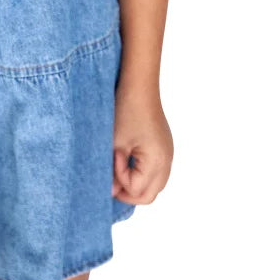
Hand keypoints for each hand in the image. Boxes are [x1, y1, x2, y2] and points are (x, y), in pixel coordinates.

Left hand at [112, 84, 173, 204]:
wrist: (139, 85)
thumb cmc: (127, 110)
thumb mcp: (116, 143)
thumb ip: (113, 171)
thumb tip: (111, 191)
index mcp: (157, 161)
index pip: (138, 190)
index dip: (120, 179)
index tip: (111, 159)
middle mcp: (167, 161)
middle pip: (150, 195)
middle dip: (129, 192)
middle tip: (111, 181)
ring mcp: (168, 153)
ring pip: (155, 184)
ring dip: (137, 184)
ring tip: (118, 171)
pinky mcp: (164, 146)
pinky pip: (157, 171)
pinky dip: (143, 173)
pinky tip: (129, 162)